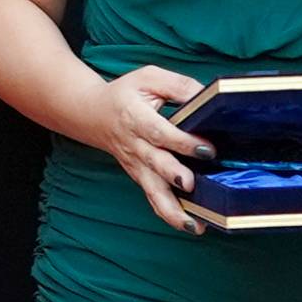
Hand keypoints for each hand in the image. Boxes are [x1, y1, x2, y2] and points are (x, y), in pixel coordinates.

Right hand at [91, 62, 215, 231]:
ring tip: (193, 224)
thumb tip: (209, 99)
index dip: (182, 141)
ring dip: (172, 209)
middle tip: (190, 184)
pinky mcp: (140, 176)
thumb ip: (179, 86)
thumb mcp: (149, 77)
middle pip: (154, 164)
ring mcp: (136, 165)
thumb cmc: (125, 94)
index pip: (159, 132)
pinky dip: (169, 214)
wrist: (92, 114)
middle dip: (172, 175)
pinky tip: (190, 225)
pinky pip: (153, 198)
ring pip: (152, 191)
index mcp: (135, 117)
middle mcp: (134, 145)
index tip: (206, 149)